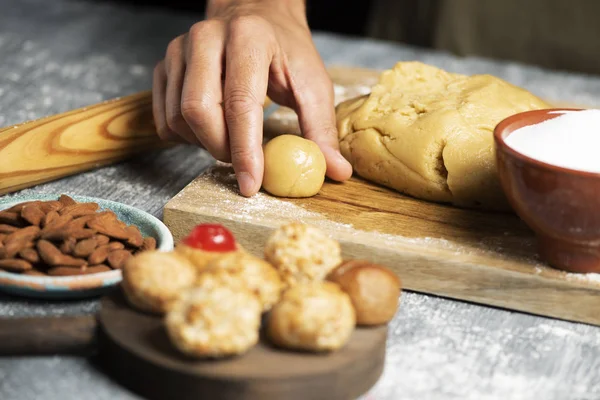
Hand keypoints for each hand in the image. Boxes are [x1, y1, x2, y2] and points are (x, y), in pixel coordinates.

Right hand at [152, 0, 352, 196]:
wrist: (257, 16)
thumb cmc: (286, 51)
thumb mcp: (312, 83)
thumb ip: (321, 128)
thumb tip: (336, 171)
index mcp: (248, 38)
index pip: (239, 103)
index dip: (244, 151)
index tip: (250, 184)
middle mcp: (207, 37)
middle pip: (198, 110)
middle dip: (221, 148)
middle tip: (244, 160)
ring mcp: (180, 49)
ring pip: (178, 116)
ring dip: (203, 143)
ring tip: (231, 140)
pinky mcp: (166, 64)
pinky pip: (164, 116)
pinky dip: (185, 137)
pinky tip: (210, 131)